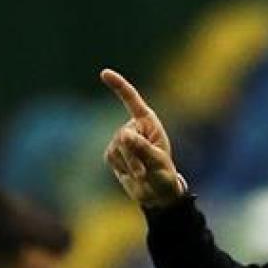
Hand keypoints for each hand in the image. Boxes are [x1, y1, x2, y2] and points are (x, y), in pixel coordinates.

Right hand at [99, 69, 184, 208]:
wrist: (155, 193)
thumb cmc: (163, 174)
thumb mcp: (157, 161)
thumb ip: (142, 148)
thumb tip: (123, 136)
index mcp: (148, 121)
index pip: (131, 100)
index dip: (118, 86)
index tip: (104, 73)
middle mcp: (132, 127)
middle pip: (123, 136)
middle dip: (132, 156)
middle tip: (144, 172)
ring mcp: (120, 140)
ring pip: (116, 148)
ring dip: (129, 165)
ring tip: (141, 173)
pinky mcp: (112, 153)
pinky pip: (111, 158)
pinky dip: (121, 168)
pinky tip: (130, 173)